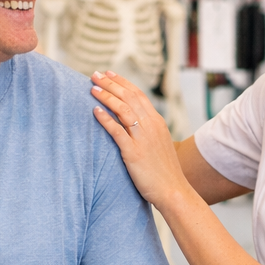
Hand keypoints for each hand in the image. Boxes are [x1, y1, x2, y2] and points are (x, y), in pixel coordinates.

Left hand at [91, 72, 187, 209]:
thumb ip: (148, 132)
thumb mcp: (159, 145)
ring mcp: (143, 138)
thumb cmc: (164, 172)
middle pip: (128, 97)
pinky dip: (105, 119)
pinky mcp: (134, 152)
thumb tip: (133, 125)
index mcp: (157, 122)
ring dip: (106, 96)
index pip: (138, 94)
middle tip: (94, 75)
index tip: (108, 74)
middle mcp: (151, 126)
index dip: (122, 82)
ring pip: (123, 109)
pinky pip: (117, 131)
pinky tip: (95, 111)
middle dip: (110, 84)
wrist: (173, 191)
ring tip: (91, 89)